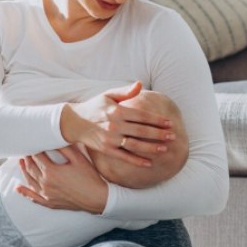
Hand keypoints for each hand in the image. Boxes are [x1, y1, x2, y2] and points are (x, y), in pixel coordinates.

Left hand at [15, 147, 108, 213]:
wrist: (97, 198)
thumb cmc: (89, 178)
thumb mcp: (78, 159)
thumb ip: (65, 148)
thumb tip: (56, 139)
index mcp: (51, 171)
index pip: (37, 157)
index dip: (34, 149)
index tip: (33, 143)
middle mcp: (45, 183)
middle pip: (31, 168)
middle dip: (28, 158)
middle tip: (26, 151)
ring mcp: (46, 194)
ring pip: (30, 180)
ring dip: (24, 171)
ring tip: (21, 163)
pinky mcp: (49, 202)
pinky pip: (33, 197)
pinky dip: (25, 192)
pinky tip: (18, 188)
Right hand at [59, 81, 175, 166]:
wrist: (74, 122)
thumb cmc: (95, 106)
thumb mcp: (108, 95)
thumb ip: (125, 92)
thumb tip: (140, 84)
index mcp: (117, 111)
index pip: (141, 115)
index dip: (157, 120)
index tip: (169, 123)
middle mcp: (114, 125)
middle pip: (141, 131)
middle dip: (158, 134)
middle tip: (173, 136)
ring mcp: (110, 139)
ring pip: (134, 145)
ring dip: (151, 148)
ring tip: (165, 149)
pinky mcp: (106, 150)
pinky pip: (124, 157)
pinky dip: (136, 161)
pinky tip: (149, 163)